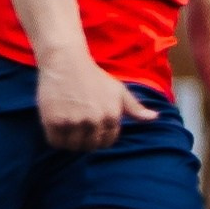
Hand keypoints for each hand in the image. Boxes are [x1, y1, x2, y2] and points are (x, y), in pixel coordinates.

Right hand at [37, 54, 154, 151]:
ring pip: (73, 147)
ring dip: (70, 141)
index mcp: (111, 116)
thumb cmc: (94, 77)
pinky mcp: (55, 121)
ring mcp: (74, 122)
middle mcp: (94, 121)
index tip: (91, 127)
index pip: (107, 142)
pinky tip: (57, 126)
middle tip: (78, 126)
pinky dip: (56, 138)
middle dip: (85, 140)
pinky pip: (56, 142)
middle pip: (90, 146)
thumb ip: (135, 108)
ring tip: (68, 126)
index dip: (99, 137)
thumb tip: (154, 118)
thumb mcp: (118, 90)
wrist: (66, 62)